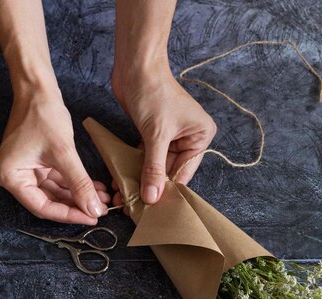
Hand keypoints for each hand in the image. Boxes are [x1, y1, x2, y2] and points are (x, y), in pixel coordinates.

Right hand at [0, 91, 109, 224]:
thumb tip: (93, 208)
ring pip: (56, 193)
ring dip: (78, 195)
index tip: (91, 217)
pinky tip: (94, 187)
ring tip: (102, 198)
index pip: (42, 207)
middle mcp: (14, 178)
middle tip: (100, 210)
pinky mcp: (36, 164)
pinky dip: (75, 184)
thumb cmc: (42, 115)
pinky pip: (57, 181)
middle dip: (76, 205)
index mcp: (11, 178)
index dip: (69, 215)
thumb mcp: (63, 152)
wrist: (38, 89)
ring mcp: (25, 171)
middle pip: (48, 202)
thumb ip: (79, 183)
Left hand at [111, 68, 216, 205]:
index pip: (184, 172)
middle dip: (151, 187)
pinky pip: (144, 156)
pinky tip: (120, 179)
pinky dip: (134, 166)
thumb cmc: (154, 93)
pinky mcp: (152, 133)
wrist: (136, 66)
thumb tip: (152, 197)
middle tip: (133, 206)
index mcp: (200, 136)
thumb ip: (154, 168)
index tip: (152, 210)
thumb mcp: (156, 134)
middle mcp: (188, 137)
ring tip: (123, 195)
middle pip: (169, 171)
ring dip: (139, 179)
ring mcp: (170, 136)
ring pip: (155, 165)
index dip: (167, 191)